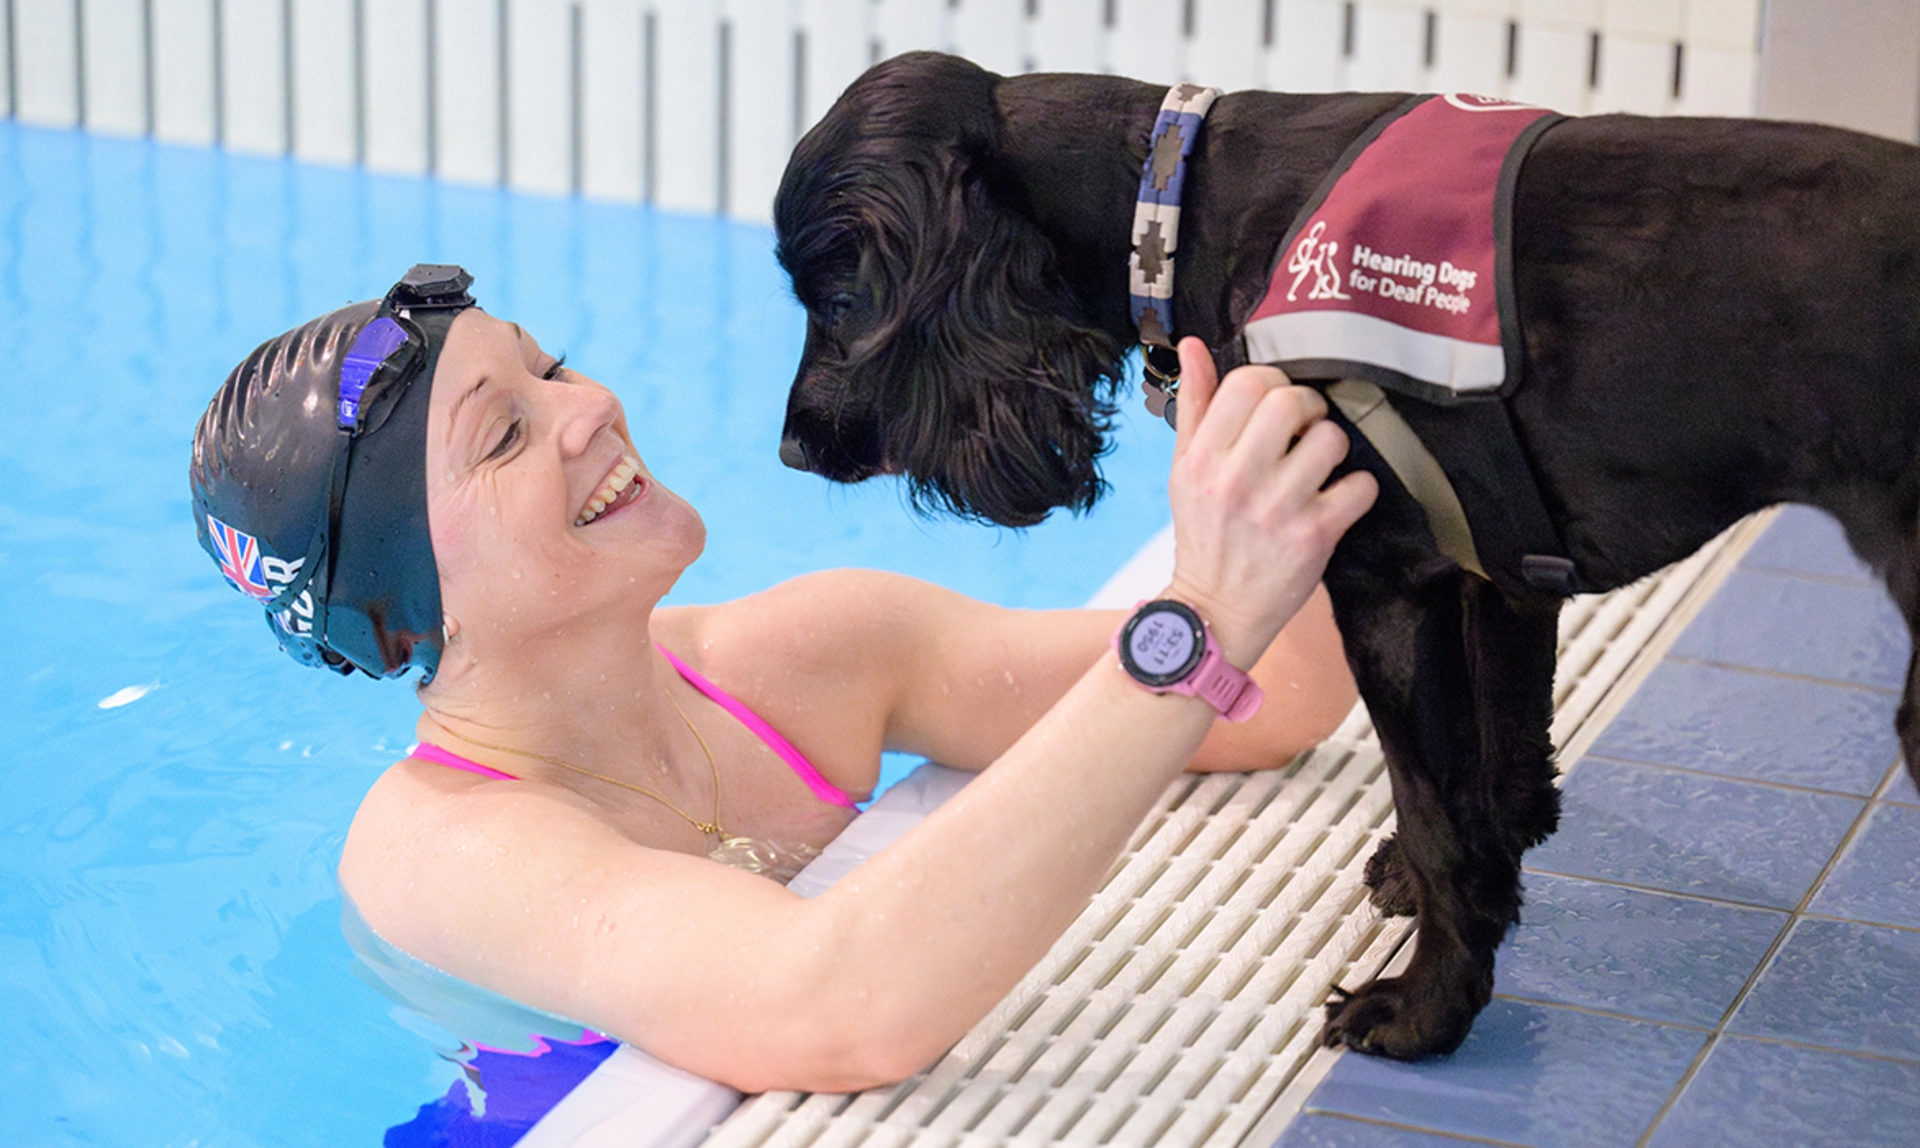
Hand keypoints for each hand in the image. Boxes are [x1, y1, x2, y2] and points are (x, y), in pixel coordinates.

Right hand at [1162, 338, 1377, 667]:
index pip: (1248, 383)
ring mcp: (1278, 508)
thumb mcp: (1184, 470)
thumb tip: (1191, 345)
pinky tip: (1337, 499)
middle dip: (1307, 409)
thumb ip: (1193, 406)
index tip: (1275, 405)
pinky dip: (1356, 489)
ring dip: (1331, 448)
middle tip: (1303, 431)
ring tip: (1317, 468)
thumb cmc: (1204, 533)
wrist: (1215, 611)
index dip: (1271, 384)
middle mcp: (1236, 480)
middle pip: (1292, 401)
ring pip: (1331, 439)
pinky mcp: (1314, 536)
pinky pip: (1359, 485)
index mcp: (1202, 458)